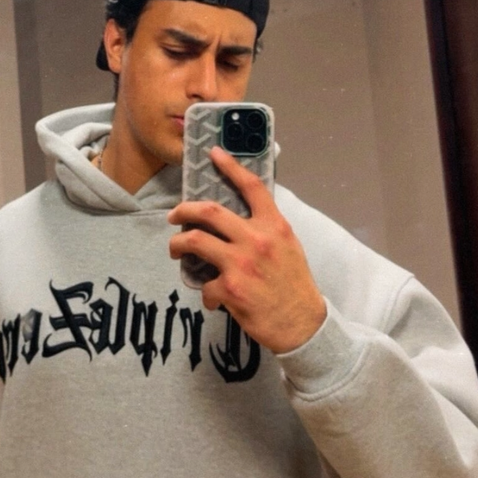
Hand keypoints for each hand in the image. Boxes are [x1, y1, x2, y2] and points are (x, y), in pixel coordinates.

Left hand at [167, 147, 326, 354]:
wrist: (303, 323)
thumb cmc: (294, 284)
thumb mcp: (289, 247)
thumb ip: (266, 229)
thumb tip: (240, 219)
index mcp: (274, 226)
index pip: (251, 187)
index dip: (231, 166)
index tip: (214, 154)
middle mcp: (256, 239)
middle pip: (209, 212)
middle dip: (184, 210)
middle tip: (174, 215)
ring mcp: (241, 264)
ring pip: (194, 241)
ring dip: (178, 244)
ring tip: (176, 249)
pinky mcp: (230, 289)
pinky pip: (205, 285)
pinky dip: (206, 294)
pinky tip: (213, 300)